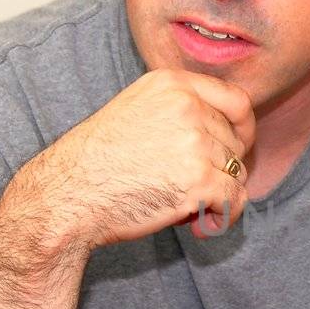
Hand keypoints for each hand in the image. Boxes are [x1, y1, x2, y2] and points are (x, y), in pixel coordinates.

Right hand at [17, 70, 254, 247]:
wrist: (66, 196)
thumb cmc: (97, 162)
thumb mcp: (137, 111)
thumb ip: (179, 109)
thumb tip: (234, 131)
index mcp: (172, 84)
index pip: (237, 101)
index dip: (243, 130)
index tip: (233, 150)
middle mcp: (187, 106)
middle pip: (237, 142)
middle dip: (221, 170)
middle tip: (187, 189)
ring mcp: (194, 142)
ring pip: (237, 173)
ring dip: (218, 196)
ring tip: (183, 206)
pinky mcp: (199, 180)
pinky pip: (235, 200)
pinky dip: (222, 217)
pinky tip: (197, 224)